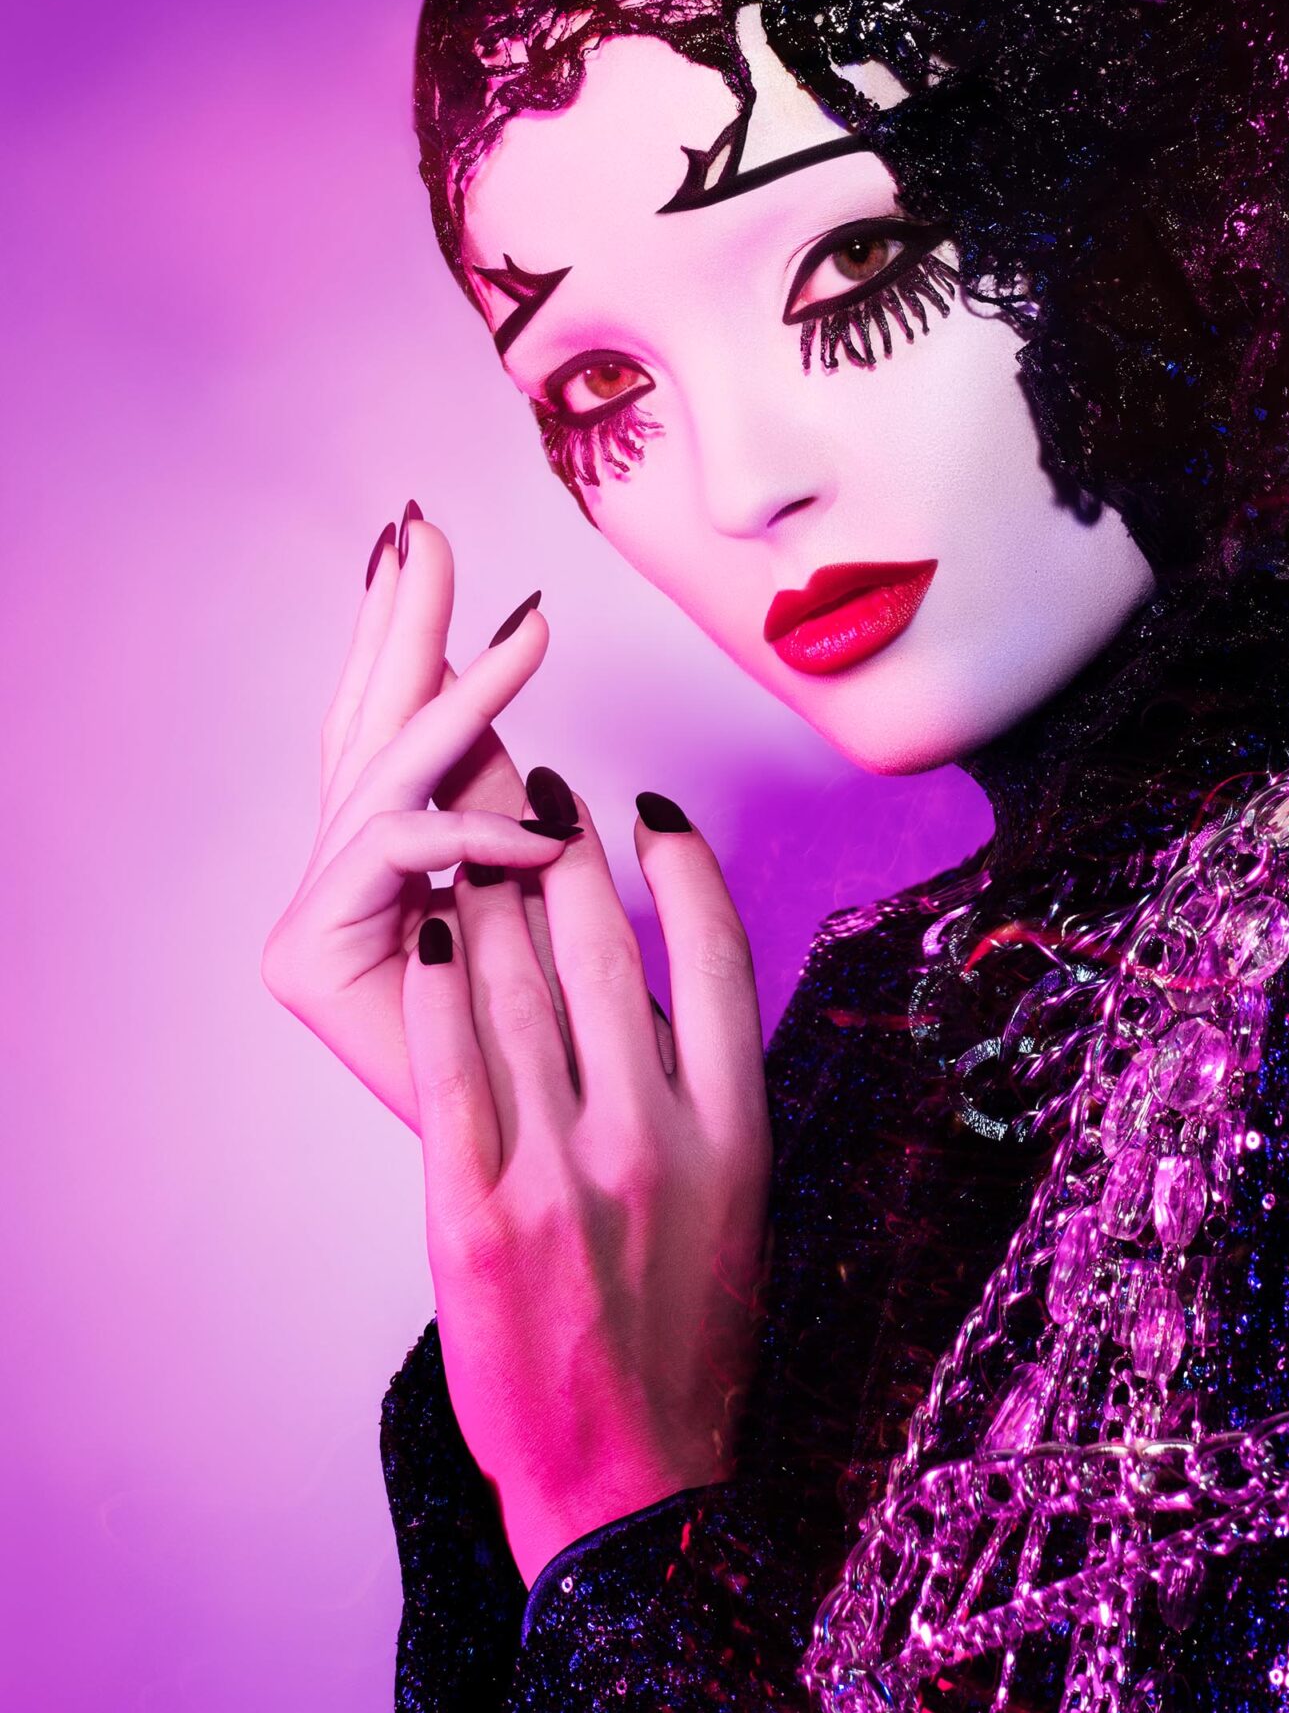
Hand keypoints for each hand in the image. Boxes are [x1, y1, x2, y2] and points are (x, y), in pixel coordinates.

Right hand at [262, 512, 567, 1126]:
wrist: (542, 1182)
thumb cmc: (559, 1049)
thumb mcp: (540, 896)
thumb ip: (511, 803)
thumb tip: (516, 713)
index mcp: (392, 858)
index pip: (392, 722)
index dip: (403, 633)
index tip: (419, 544)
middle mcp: (340, 877)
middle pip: (367, 725)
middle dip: (399, 623)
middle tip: (422, 530)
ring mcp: (312, 915)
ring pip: (385, 776)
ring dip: (463, 697)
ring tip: (529, 632)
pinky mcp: (306, 958)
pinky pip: (396, 859)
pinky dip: (468, 831)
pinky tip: (536, 826)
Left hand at [402, 788, 770, 1582]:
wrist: (630, 1481)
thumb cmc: (687, 1338)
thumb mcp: (738, 1204)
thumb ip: (707, 1094)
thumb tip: (665, 979)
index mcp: (736, 1133)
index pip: (720, 958)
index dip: (683, 865)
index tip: (652, 806)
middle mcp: (655, 1140)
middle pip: (606, 955)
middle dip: (568, 855)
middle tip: (546, 790)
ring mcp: (561, 1176)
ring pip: (519, 995)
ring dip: (490, 899)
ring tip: (476, 840)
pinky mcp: (474, 1217)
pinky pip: (451, 1071)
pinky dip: (434, 988)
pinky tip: (425, 930)